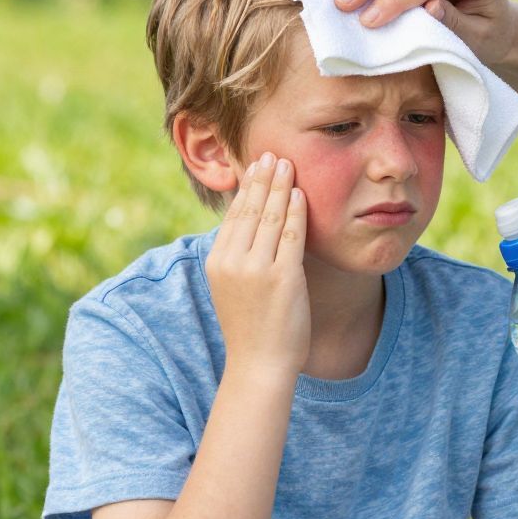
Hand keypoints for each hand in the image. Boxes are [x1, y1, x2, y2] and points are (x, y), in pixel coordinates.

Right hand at [204, 153, 310, 379]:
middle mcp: (233, 262)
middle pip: (250, 210)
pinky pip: (292, 235)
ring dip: (280, 187)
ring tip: (287, 164)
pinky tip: (301, 194)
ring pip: (270, 217)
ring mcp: (257, 269)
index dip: (246, 188)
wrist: (259, 364)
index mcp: (217, 262)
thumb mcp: (232, 287)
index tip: (255, 166)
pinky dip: (296, 211)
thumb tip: (249, 225)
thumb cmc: (251, 328)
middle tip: (272, 154)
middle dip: (262, 178)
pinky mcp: (283, 278)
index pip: (234, 216)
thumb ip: (238, 257)